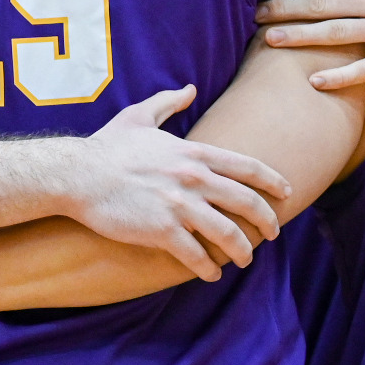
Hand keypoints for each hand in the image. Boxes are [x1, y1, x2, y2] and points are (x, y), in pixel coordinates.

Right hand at [62, 86, 293, 280]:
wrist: (77, 174)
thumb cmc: (107, 147)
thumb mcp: (140, 116)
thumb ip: (168, 102)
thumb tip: (189, 89)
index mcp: (193, 153)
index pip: (247, 167)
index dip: (273, 181)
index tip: (287, 193)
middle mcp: (194, 177)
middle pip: (247, 202)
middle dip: (267, 220)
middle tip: (273, 233)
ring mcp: (179, 205)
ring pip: (227, 233)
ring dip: (242, 250)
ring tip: (244, 259)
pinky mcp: (161, 230)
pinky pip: (195, 255)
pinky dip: (208, 268)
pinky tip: (210, 274)